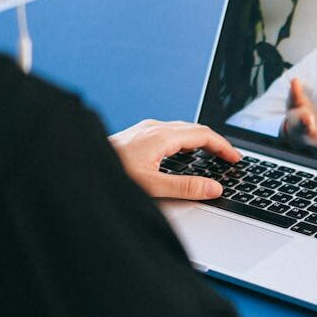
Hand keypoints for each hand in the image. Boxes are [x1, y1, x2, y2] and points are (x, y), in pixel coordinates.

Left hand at [109, 119, 240, 199]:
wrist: (81, 165)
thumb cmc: (111, 175)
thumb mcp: (153, 187)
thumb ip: (186, 188)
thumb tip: (214, 188)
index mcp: (161, 136)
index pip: (203, 135)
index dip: (223, 147)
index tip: (235, 159)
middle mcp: (154, 128)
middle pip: (194, 129)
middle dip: (215, 142)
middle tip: (229, 158)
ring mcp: (144, 129)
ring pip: (181, 129)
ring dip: (200, 140)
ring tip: (211, 155)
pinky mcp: (136, 134)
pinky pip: (169, 131)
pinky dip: (184, 140)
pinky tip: (181, 152)